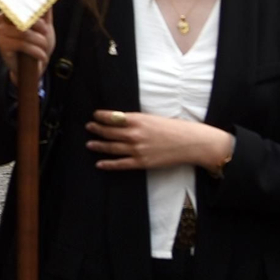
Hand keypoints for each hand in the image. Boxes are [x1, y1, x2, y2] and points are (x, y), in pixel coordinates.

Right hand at [0, 10, 54, 85]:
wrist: (35, 67)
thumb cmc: (38, 45)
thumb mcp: (45, 26)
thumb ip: (45, 12)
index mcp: (12, 11)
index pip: (22, 4)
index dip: (34, 10)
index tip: (43, 19)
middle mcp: (2, 19)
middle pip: (23, 17)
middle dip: (38, 25)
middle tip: (46, 33)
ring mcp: (0, 32)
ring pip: (24, 32)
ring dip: (39, 41)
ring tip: (44, 48)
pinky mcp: (2, 45)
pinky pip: (21, 44)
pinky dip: (35, 51)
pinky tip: (41, 56)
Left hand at [85, 110, 233, 170]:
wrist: (190, 142)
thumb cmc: (175, 128)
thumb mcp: (153, 118)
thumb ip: (137, 120)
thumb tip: (121, 120)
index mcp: (138, 120)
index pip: (113, 117)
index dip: (101, 116)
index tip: (95, 115)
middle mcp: (135, 134)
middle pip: (109, 132)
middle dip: (97, 129)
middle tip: (89, 127)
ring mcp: (137, 149)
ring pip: (112, 147)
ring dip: (99, 145)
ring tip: (90, 144)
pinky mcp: (141, 162)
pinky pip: (121, 164)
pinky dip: (108, 164)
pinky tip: (99, 164)